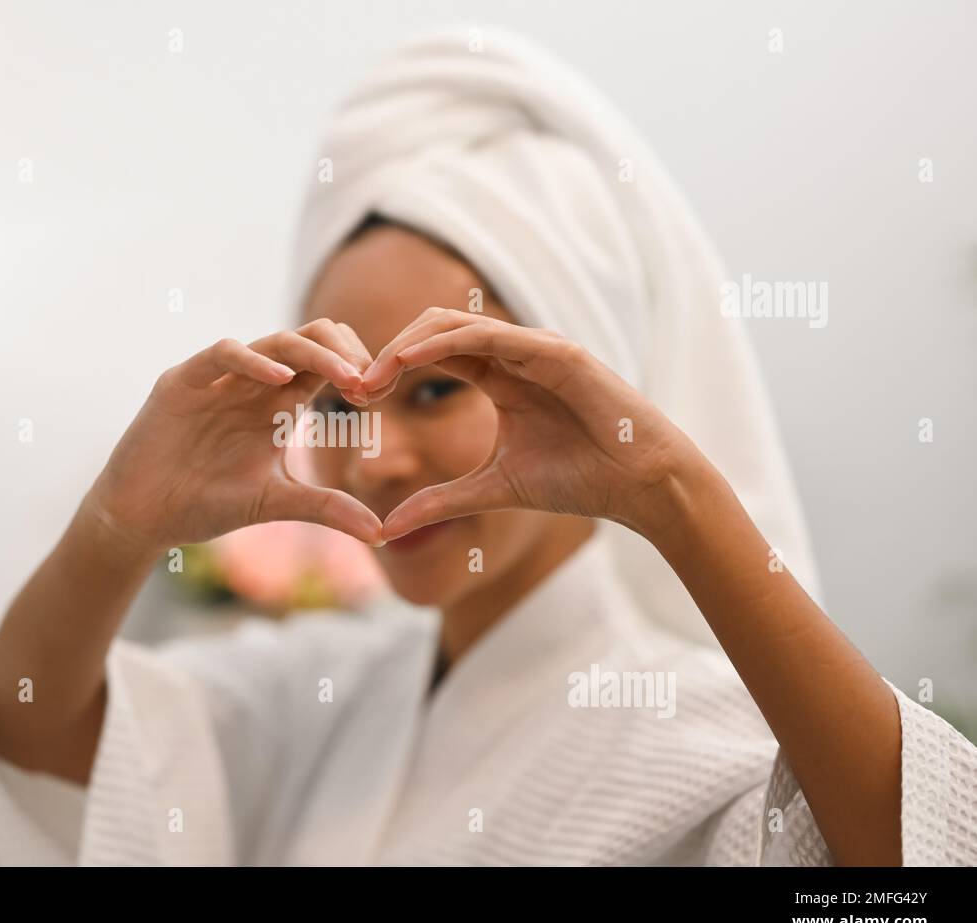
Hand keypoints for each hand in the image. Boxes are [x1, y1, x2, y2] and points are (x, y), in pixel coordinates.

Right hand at [90, 319, 383, 549]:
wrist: (144, 518)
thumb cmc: (207, 505)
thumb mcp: (276, 503)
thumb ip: (326, 509)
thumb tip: (381, 533)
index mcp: (278, 403)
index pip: (328, 365)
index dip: (357, 371)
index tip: (379, 395)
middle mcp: (253, 382)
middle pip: (310, 340)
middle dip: (346, 353)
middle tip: (370, 382)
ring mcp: (219, 378)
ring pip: (275, 341)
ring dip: (316, 354)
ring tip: (347, 376)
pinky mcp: (183, 382)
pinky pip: (222, 355)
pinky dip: (254, 361)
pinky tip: (282, 380)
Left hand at [358, 309, 707, 542]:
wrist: (640, 486)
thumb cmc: (578, 481)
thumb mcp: (492, 489)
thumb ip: (440, 501)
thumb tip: (386, 527)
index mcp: (500, 377)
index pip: (432, 357)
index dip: (390, 370)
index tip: (354, 400)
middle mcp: (514, 354)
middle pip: (435, 331)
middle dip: (388, 353)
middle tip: (353, 387)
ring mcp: (535, 348)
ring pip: (457, 325)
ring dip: (408, 344)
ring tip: (371, 373)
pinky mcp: (556, 351)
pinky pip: (491, 336)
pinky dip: (446, 342)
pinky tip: (409, 358)